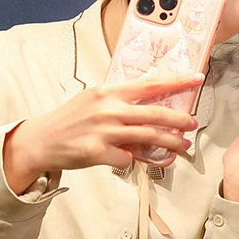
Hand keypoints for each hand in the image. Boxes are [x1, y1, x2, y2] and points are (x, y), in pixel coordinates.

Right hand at [3, 73, 203, 193]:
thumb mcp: (95, 100)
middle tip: (193, 123)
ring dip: (170, 143)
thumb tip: (152, 103)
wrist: (41, 140)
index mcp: (109, 91)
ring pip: (149, 136)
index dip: (177, 81)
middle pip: (156, 113)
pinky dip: (131, 159)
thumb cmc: (72, 120)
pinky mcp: (98, 151)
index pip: (150, 83)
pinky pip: (128, 158)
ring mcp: (104, 130)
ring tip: (182, 146)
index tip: (197, 78)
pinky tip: (127, 157)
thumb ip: (121, 101)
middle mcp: (108, 108)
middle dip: (180, 119)